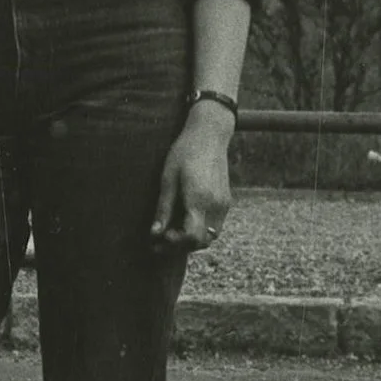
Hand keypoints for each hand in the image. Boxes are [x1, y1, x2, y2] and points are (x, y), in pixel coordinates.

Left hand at [153, 101, 234, 251]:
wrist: (209, 135)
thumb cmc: (184, 152)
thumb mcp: (168, 179)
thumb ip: (163, 208)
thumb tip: (155, 233)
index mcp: (200, 199)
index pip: (192, 237)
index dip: (175, 244)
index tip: (160, 237)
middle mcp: (216, 205)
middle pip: (202, 241)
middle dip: (181, 246)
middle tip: (159, 241)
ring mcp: (224, 204)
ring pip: (210, 236)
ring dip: (191, 240)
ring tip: (170, 233)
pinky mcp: (226, 201)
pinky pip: (215, 225)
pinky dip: (200, 230)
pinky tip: (183, 221)